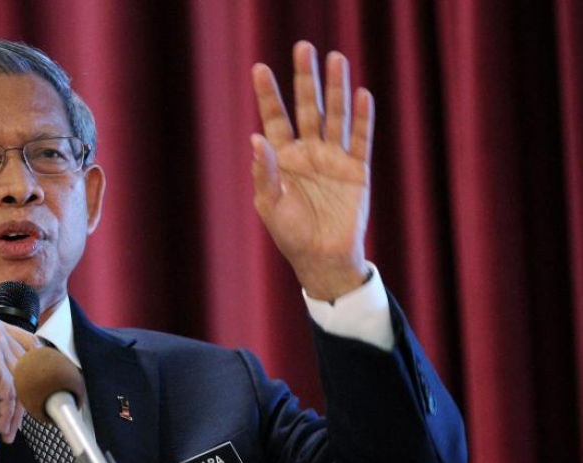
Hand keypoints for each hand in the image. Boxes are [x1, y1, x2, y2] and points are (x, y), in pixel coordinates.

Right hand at [0, 311, 41, 443]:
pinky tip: (0, 425)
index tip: (34, 388)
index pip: (27, 342)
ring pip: (20, 380)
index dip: (34, 369)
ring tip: (7, 426)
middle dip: (24, 394)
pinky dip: (7, 413)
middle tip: (19, 416)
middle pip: (26, 363)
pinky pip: (10, 392)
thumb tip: (22, 369)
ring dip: (15, 410)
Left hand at [251, 41, 374, 299]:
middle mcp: (308, 152)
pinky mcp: (356, 171)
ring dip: (336, 89)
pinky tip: (362, 96)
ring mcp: (333, 159)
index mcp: (283, 158)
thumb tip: (255, 138)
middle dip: (304, 79)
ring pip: (335, 117)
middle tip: (303, 47)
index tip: (259, 68)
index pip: (274, 119)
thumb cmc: (291, 235)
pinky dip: (362, 120)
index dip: (267, 95)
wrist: (322, 260)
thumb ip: (265, 173)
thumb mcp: (271, 205)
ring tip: (336, 58)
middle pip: (306, 108)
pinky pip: (361, 140)